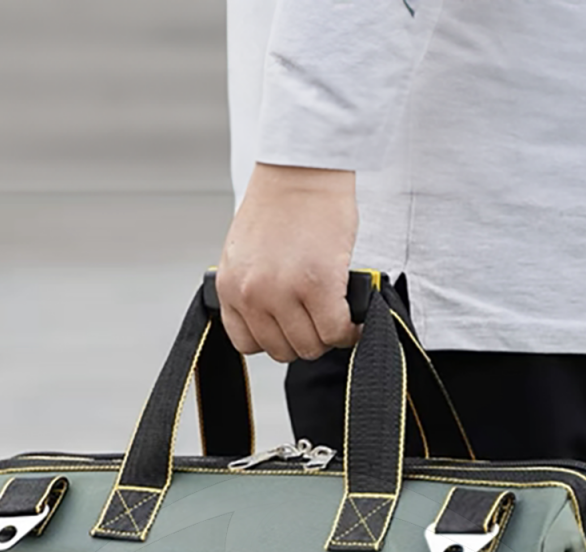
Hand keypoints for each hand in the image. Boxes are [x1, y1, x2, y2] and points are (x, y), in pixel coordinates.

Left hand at [216, 164, 359, 361]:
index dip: (274, 337)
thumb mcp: (248, 255)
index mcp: (231, 287)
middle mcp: (252, 293)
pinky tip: (354, 316)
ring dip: (328, 335)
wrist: (301, 168)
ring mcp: (284, 292)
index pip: (247, 343)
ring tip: (337, 314)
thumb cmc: (280, 203)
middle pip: (282, 350)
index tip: (290, 327)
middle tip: (320, 319)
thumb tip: (276, 320)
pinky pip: (335, 331)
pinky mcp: (318, 286)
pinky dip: (349, 330)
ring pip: (310, 346)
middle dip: (304, 338)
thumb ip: (254, 290)